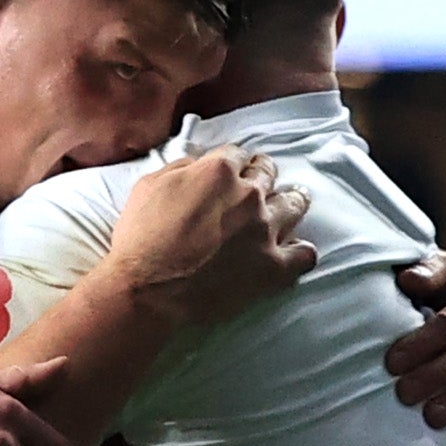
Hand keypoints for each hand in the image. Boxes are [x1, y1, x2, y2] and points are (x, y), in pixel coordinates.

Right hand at [108, 149, 314, 324]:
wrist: (146, 290)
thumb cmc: (140, 239)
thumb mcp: (149, 186)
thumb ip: (182, 168)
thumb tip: (200, 165)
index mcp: (219, 171)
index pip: (238, 154)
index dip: (234, 163)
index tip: (232, 172)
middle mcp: (248, 195)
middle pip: (268, 174)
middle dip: (262, 177)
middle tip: (256, 188)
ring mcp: (265, 231)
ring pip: (294, 205)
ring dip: (290, 203)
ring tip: (287, 207)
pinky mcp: (272, 268)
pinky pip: (304, 254)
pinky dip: (300, 252)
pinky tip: (292, 252)